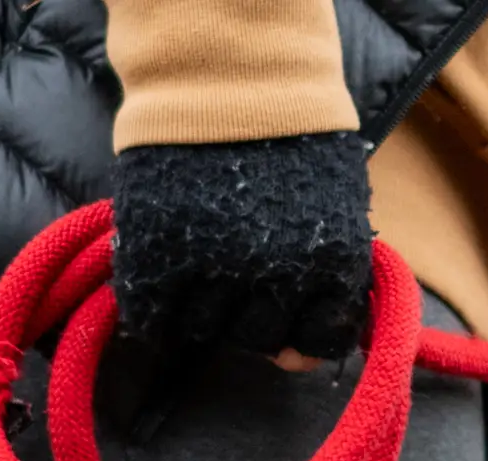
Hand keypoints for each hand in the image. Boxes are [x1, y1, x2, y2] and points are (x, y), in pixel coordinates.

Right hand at [110, 130, 372, 362]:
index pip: (319, 341)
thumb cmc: (294, 138)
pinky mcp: (157, 256)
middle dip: (249, 317)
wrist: (229, 76)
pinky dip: (151, 311)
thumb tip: (299, 355)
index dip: (301, 340)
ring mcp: (216, 269)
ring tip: (196, 266)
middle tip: (237, 279)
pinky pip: (150, 316)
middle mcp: (280, 277)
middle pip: (257, 338)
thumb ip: (328, 277)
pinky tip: (158, 283)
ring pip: (204, 329)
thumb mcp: (336, 208)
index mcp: (333, 266)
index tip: (287, 329)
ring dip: (201, 309)